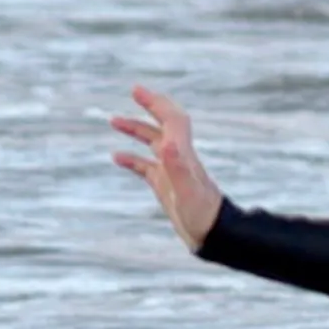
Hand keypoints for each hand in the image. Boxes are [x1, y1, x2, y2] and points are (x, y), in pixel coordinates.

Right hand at [110, 85, 225, 250]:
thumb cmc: (202, 215)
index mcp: (184, 156)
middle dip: (150, 108)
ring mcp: (172, 173)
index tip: (137, 91)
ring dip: (136, 130)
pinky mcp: (167, 187)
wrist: (214, 236)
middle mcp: (179, 160)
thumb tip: (168, 143)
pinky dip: (132, 159)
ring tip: (114, 121)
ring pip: (153, 144)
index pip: (172, 121)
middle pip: (165, 126)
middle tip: (134, 92)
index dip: (157, 103)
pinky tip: (117, 157)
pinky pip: (146, 168)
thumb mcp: (188, 191)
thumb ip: (178, 166)